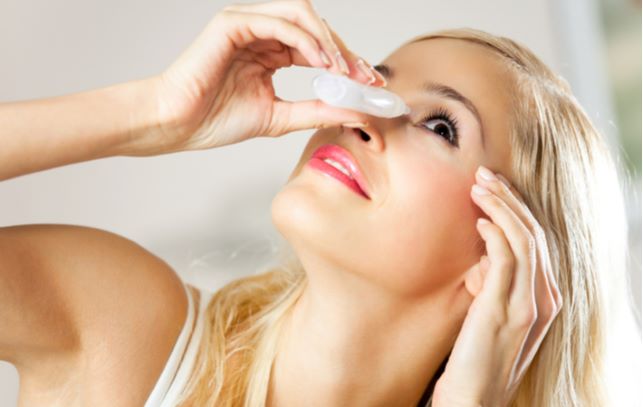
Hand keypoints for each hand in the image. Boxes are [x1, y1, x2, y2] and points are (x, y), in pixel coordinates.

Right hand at [140, 0, 382, 154]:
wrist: (176, 124)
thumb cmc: (214, 119)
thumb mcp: (278, 117)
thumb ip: (315, 110)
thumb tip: (355, 112)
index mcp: (271, 52)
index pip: (318, 48)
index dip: (346, 62)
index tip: (369, 83)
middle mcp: (262, 33)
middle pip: (316, 27)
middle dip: (345, 51)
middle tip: (365, 76)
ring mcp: (247, 23)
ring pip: (301, 14)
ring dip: (328, 41)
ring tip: (342, 71)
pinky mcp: (233, 23)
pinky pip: (279, 21)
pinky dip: (305, 40)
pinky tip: (320, 64)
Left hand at [432, 166, 562, 406]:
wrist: (473, 400)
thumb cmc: (476, 356)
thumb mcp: (491, 313)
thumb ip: (494, 285)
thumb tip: (482, 256)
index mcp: (544, 297)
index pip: (536, 240)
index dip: (516, 209)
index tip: (493, 187)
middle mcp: (544, 299)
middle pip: (534, 233)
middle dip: (509, 199)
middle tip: (483, 175)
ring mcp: (528, 305)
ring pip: (524, 241)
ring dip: (501, 208)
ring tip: (479, 187)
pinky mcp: (506, 311)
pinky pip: (507, 262)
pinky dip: (496, 235)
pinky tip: (480, 222)